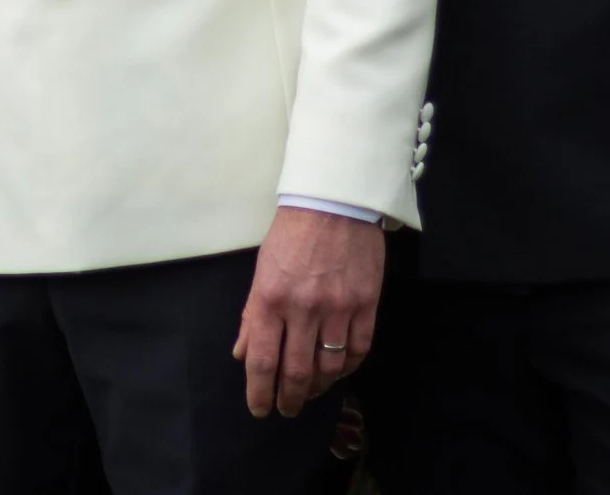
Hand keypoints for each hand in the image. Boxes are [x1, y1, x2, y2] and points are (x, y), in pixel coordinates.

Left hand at [234, 206, 384, 418]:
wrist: (334, 201)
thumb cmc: (292, 233)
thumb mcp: (262, 270)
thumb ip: (252, 315)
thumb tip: (242, 353)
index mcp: (270, 298)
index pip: (262, 360)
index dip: (259, 392)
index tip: (259, 408)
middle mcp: (303, 308)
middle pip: (296, 372)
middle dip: (289, 398)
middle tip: (286, 408)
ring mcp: (338, 307)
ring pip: (329, 367)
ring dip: (318, 387)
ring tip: (310, 392)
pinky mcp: (366, 303)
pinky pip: (358, 349)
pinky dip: (348, 368)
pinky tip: (338, 371)